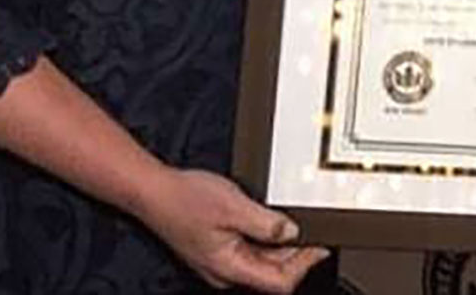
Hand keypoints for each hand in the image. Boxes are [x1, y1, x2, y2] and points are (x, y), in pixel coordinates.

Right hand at [132, 167, 325, 291]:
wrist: (154, 192)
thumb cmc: (185, 199)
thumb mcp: (235, 207)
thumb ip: (267, 224)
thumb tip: (292, 233)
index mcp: (229, 268)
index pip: (278, 283)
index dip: (304, 266)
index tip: (321, 246)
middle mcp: (224, 271)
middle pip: (271, 273)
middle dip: (295, 254)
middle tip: (313, 230)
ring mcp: (219, 261)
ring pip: (260, 261)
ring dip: (280, 245)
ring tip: (293, 221)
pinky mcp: (216, 249)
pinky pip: (248, 250)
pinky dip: (264, 238)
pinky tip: (269, 220)